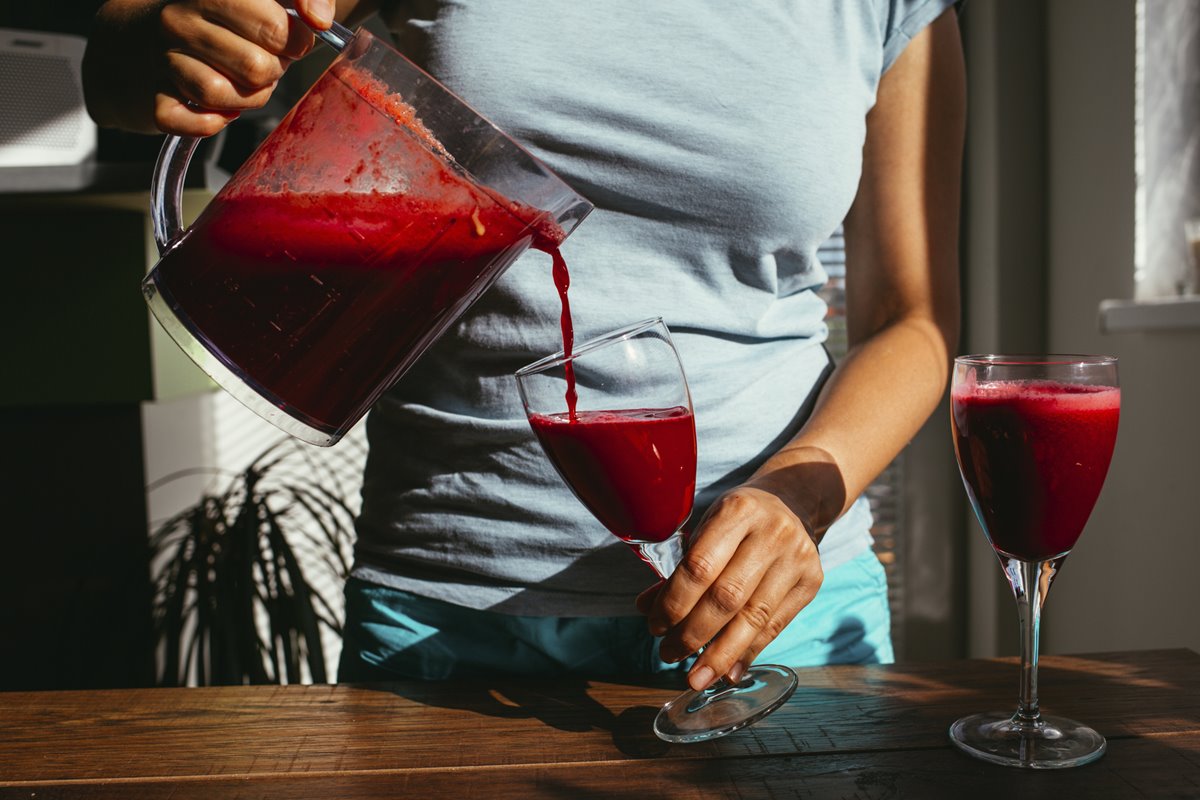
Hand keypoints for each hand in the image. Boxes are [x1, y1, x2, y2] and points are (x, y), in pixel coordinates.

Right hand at [84, 0, 333, 135]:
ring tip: (238, 84)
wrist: (123, 43)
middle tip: (260, 62)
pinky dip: (217, 122)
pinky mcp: (152, 101)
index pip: (275, 25)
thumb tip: (322, 19)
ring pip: (231, 97)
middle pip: (260, 67)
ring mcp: (160, 60)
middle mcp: (179, 20)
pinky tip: (213, 105)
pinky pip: (203, 125)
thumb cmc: (203, 19)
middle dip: (272, 72)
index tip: (289, 39)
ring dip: (247, 98)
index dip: (296, 40)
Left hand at [637, 482, 823, 691]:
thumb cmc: (739, 518)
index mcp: (738, 510)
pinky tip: (728, 671)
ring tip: (696, 678)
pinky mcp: (813, 581)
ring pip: (754, 618)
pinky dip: (748, 652)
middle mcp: (772, 533)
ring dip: (720, 654)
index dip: (674, 603)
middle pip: (727, 597)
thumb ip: (681, 566)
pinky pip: (776, 626)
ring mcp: (797, 558)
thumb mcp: (708, 526)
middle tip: (668, 654)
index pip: (700, 566)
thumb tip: (647, 608)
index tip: (655, 626)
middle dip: (693, 634)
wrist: (793, 502)